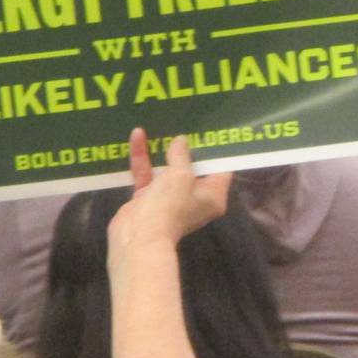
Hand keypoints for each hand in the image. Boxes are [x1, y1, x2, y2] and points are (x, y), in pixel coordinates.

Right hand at [108, 129, 231, 261]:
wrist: (138, 237)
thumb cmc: (170, 205)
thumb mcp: (180, 175)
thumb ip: (182, 155)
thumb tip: (182, 141)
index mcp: (212, 196)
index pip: (220, 170)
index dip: (217, 150)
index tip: (213, 130)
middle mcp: (194, 197)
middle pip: (193, 168)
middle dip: (188, 146)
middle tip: (188, 121)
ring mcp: (170, 198)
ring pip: (168, 169)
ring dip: (162, 150)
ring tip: (162, 124)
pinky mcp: (148, 197)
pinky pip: (147, 173)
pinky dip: (143, 157)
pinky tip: (137, 134)